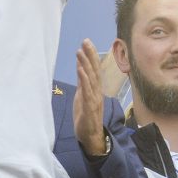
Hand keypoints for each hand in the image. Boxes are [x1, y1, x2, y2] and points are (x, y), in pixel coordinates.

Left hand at [73, 39, 107, 157]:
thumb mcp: (82, 96)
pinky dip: (85, 81)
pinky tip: (81, 71)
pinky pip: (87, 92)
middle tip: (86, 41)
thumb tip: (81, 67)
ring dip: (86, 65)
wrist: (90, 136)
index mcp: (94, 89)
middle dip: (90, 56)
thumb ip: (82, 82)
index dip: (90, 56)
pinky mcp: (89, 108)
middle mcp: (96, 92)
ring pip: (91, 80)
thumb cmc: (86, 116)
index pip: (93, 69)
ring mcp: (94, 100)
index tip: (86, 42)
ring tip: (81, 52)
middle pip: (94, 71)